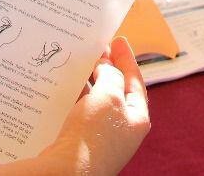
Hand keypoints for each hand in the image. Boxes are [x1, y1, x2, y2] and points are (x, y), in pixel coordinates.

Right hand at [39, 38, 149, 175]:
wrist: (67, 172)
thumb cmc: (93, 135)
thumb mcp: (109, 95)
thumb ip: (112, 76)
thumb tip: (107, 69)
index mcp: (137, 118)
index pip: (135, 81)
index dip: (127, 58)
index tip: (118, 40)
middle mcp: (122, 130)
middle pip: (117, 90)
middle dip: (108, 68)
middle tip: (98, 48)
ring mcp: (102, 138)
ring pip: (97, 101)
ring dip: (90, 82)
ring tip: (80, 62)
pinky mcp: (82, 143)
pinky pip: (82, 113)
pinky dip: (77, 98)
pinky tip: (66, 87)